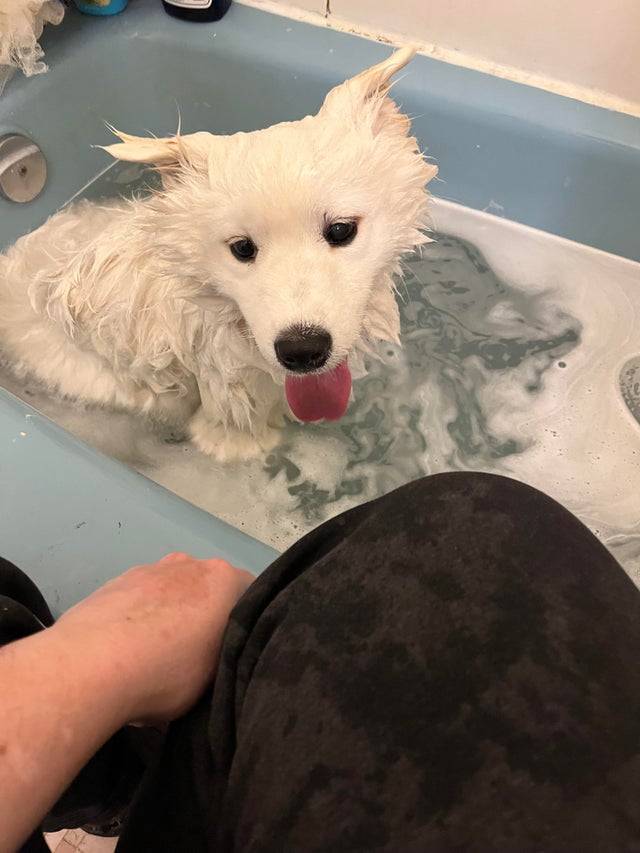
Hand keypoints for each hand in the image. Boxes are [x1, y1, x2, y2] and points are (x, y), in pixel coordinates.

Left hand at [53, 553, 252, 723]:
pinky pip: (140, 598)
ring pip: (172, 590)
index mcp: (224, 580)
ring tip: (153, 655)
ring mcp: (150, 569)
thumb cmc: (166, 672)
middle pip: (208, 588)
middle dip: (206, 615)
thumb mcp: (216, 677)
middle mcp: (191, 564)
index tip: (234, 652)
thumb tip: (217, 655)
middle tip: (195, 656)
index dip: (245, 625)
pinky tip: (126, 649)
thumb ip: (225, 655)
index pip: (251, 594)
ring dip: (170, 613)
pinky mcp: (115, 581)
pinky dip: (139, 617)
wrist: (90, 666)